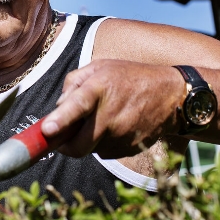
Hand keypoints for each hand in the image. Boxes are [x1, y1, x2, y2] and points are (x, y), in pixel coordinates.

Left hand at [41, 59, 183, 158]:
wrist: (172, 96)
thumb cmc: (130, 78)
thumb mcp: (100, 67)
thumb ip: (73, 82)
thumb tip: (58, 108)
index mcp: (99, 88)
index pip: (78, 106)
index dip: (61, 120)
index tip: (48, 130)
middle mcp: (110, 115)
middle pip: (77, 145)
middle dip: (64, 145)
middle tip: (59, 135)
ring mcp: (121, 135)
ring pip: (89, 149)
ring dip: (86, 139)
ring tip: (101, 118)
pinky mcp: (129, 149)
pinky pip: (104, 151)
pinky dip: (102, 142)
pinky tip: (115, 126)